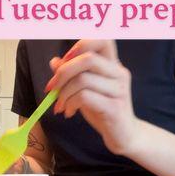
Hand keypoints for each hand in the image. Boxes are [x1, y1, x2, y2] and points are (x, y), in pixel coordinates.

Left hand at [45, 40, 136, 154]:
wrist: (123, 135)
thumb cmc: (104, 110)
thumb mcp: (86, 90)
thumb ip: (73, 75)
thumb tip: (55, 62)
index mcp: (113, 65)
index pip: (103, 40)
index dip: (81, 45)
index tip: (65, 61)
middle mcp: (119, 74)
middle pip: (87, 59)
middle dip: (63, 73)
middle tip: (51, 89)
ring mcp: (119, 90)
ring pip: (82, 79)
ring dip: (63, 93)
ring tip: (60, 106)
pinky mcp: (114, 107)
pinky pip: (84, 97)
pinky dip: (70, 104)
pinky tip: (69, 112)